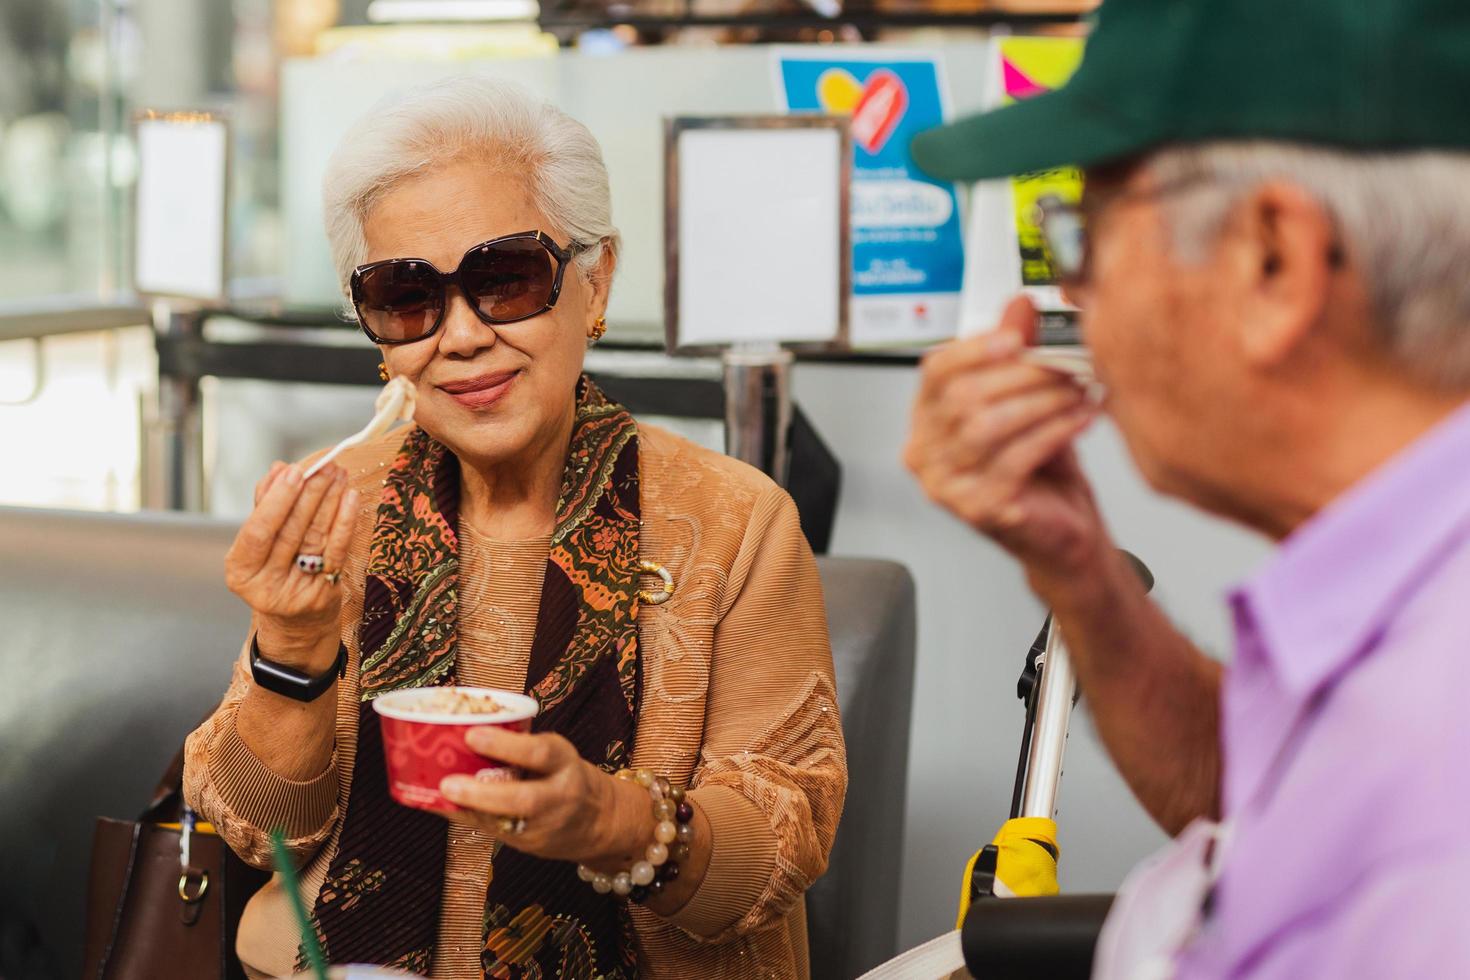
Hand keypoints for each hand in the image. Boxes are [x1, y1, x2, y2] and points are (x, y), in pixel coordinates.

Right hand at [224, 461, 359, 669]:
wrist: (296, 622)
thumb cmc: (275, 571)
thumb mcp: (261, 543)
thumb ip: (266, 505)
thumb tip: (278, 469)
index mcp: (240, 570)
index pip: (258, 531)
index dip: (277, 500)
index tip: (294, 471)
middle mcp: (264, 585)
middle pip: (290, 532)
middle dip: (310, 494)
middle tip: (324, 466)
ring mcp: (296, 593)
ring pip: (315, 538)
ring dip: (329, 501)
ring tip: (339, 474)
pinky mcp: (324, 594)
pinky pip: (337, 552)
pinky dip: (345, 522)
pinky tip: (350, 499)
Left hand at [439, 727, 649, 866]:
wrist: (601, 820)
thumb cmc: (565, 775)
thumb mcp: (555, 753)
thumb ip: (521, 747)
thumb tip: (463, 731)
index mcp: (565, 763)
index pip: (540, 753)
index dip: (505, 745)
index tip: (471, 734)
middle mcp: (559, 795)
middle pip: (524, 799)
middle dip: (483, 794)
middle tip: (447, 783)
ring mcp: (546, 825)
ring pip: (506, 823)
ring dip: (469, 810)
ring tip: (438, 797)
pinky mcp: (531, 845)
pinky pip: (494, 832)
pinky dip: (466, 819)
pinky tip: (442, 808)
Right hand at [904, 295, 1107, 589]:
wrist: (1061, 532)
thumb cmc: (1041, 469)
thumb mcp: (1027, 399)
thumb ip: (1016, 352)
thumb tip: (1019, 305)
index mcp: (926, 419)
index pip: (935, 371)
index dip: (975, 348)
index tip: (1018, 336)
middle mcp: (925, 453)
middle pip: (963, 397)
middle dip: (1023, 373)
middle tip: (1067, 362)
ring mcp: (946, 485)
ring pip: (987, 426)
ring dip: (1041, 401)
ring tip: (1078, 389)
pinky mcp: (977, 508)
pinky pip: (1015, 459)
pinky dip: (1055, 432)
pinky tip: (1081, 418)